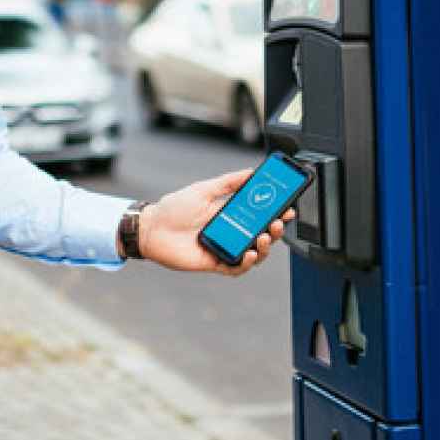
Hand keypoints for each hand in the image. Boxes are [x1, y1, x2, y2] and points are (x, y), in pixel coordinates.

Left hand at [138, 169, 292, 276]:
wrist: (151, 229)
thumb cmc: (174, 208)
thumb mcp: (204, 189)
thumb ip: (228, 182)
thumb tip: (251, 172)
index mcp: (230, 213)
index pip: (259, 214)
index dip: (276, 212)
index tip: (288, 206)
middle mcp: (230, 232)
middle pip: (261, 234)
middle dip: (275, 229)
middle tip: (279, 222)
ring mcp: (224, 248)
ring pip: (254, 253)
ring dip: (264, 247)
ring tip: (263, 237)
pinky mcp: (215, 263)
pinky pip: (236, 267)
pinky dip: (246, 262)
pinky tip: (249, 254)